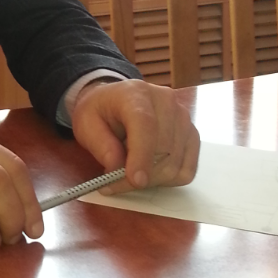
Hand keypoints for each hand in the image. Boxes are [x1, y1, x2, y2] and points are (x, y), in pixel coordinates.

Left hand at [70, 79, 199, 193]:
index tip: (135, 181)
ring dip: (151, 180)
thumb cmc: (100, 112)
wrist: (115, 102)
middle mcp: (166, 102)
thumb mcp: (86, 124)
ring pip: (175, 164)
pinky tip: (148, 170)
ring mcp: (183, 118)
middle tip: (114, 184)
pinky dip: (167, 179)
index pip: (145, 124)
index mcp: (135, 94)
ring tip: (129, 173)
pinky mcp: (192, 136)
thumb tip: (117, 167)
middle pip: (163, 149)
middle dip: (140, 175)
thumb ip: (100, 145)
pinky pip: (186, 170)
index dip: (142, 154)